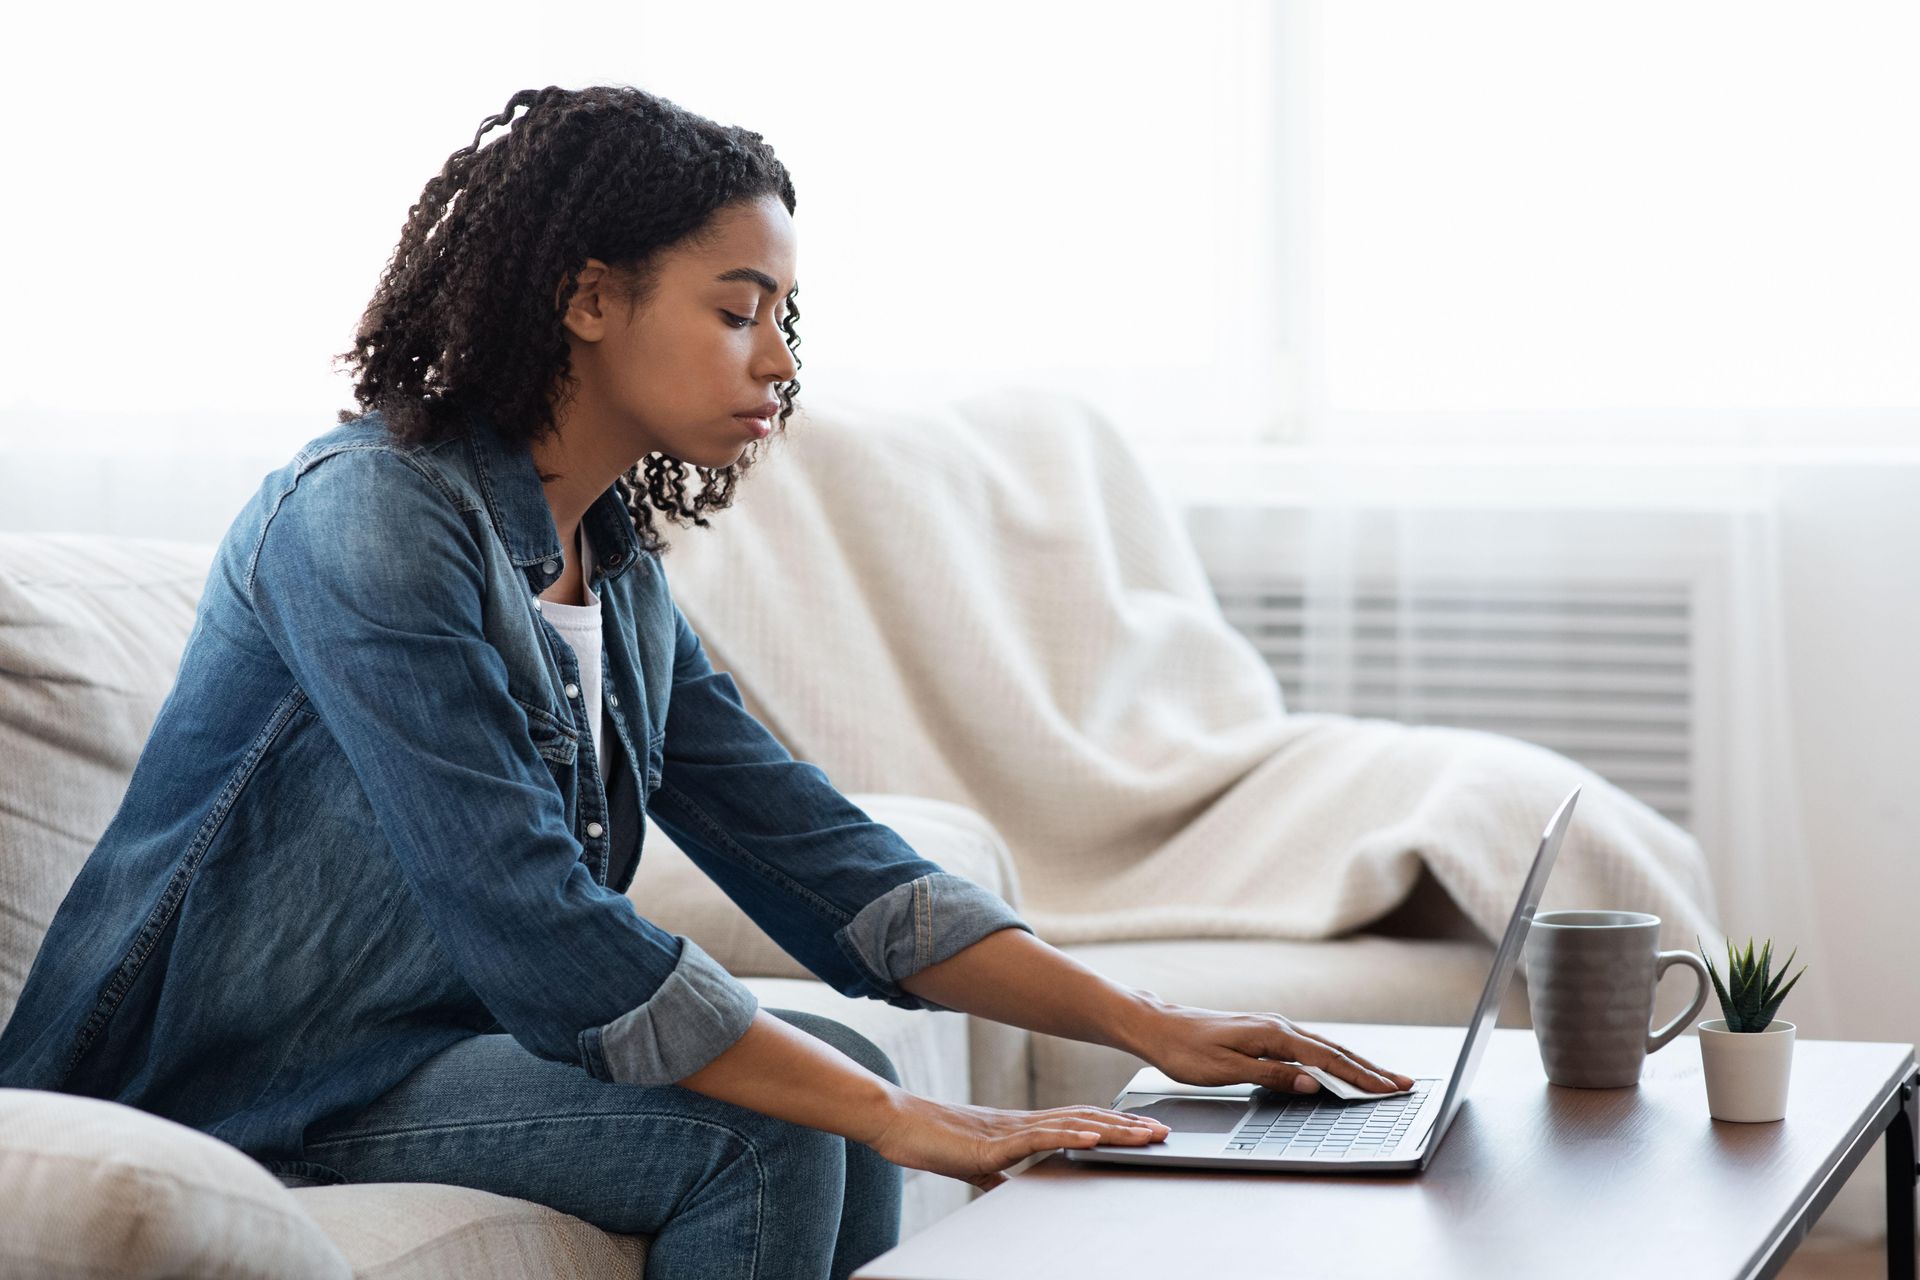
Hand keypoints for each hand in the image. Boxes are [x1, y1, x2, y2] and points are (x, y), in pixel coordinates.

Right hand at [865, 1092, 1172, 1191]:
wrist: (895, 1123)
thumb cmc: (929, 1139)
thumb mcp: (973, 1164)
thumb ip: (997, 1173)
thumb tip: (1011, 1187)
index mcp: (1020, 1128)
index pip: (1078, 1123)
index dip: (1113, 1125)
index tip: (1143, 1130)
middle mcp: (1022, 1123)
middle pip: (1085, 1120)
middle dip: (1127, 1126)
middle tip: (1163, 1131)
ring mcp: (1009, 1129)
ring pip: (1071, 1126)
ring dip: (1111, 1130)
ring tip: (1143, 1134)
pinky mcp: (992, 1142)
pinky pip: (1037, 1138)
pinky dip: (1068, 1137)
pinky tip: (1091, 1138)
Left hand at [1128, 997, 1416, 1095]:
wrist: (1158, 1026)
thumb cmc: (1185, 1050)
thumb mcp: (1225, 1069)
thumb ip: (1271, 1075)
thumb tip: (1312, 1084)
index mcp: (1273, 1034)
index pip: (1327, 1059)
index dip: (1360, 1076)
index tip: (1388, 1089)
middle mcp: (1278, 1026)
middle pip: (1335, 1050)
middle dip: (1370, 1068)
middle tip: (1403, 1084)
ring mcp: (1272, 1028)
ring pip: (1324, 1047)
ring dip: (1355, 1063)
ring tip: (1382, 1077)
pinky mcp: (1265, 1034)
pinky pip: (1309, 1047)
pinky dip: (1333, 1058)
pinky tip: (1340, 1067)